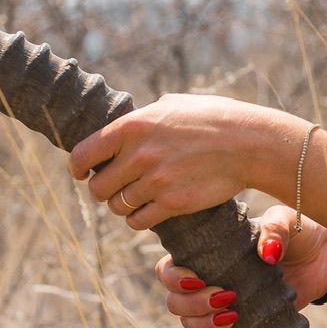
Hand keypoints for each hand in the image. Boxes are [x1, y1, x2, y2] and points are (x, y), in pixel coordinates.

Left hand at [68, 95, 288, 228]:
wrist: (249, 143)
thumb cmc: (213, 119)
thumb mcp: (172, 105)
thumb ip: (141, 118)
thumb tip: (120, 130)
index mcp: (133, 125)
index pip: (82, 154)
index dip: (77, 168)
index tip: (81, 173)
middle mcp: (139, 154)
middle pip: (97, 187)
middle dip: (104, 190)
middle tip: (117, 187)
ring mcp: (156, 181)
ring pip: (117, 207)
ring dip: (124, 205)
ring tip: (140, 196)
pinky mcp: (173, 204)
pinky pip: (139, 222)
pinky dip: (140, 220)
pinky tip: (152, 209)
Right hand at [156, 206, 326, 327]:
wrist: (323, 261)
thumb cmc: (299, 233)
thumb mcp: (287, 221)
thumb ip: (275, 229)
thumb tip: (267, 253)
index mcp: (206, 251)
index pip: (168, 267)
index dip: (173, 277)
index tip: (199, 279)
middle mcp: (205, 278)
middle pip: (173, 299)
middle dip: (192, 303)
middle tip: (226, 296)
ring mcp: (217, 304)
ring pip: (187, 321)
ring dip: (202, 323)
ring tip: (233, 316)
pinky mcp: (235, 324)